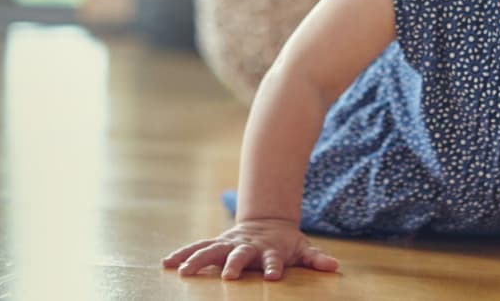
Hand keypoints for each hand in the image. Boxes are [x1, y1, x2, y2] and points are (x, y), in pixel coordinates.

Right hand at [162, 218, 338, 280]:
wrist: (268, 222)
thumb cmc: (286, 242)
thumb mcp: (303, 248)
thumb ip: (316, 258)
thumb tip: (333, 266)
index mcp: (269, 249)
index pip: (273, 259)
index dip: (274, 267)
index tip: (274, 277)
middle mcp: (247, 245)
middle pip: (239, 254)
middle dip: (234, 264)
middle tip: (228, 276)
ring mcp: (230, 243)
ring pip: (212, 249)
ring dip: (198, 259)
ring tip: (182, 271)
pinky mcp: (217, 243)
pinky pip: (197, 248)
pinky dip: (183, 254)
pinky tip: (166, 263)